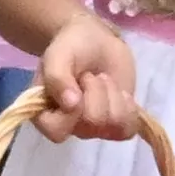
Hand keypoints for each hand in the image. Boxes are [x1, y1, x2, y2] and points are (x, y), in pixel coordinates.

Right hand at [34, 14, 139, 143]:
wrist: (97, 43)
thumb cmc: (71, 48)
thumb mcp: (57, 55)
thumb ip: (57, 77)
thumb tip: (71, 105)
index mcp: (46, 113)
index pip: (56, 132)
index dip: (71, 114)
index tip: (78, 84)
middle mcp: (69, 126)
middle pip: (93, 122)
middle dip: (96, 90)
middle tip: (89, 75)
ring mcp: (94, 129)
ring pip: (114, 124)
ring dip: (112, 94)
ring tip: (102, 80)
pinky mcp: (116, 127)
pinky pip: (128, 129)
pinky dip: (128, 106)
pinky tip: (119, 93)